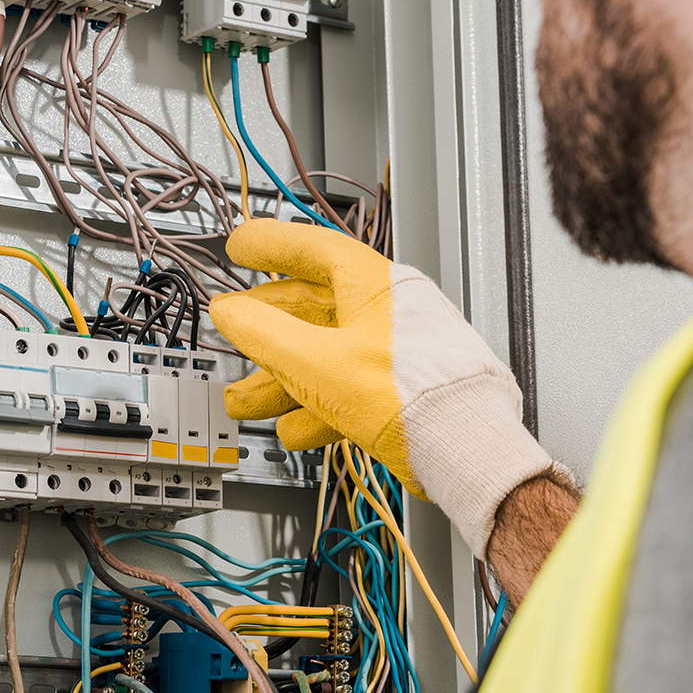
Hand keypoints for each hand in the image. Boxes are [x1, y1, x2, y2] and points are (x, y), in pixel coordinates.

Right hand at [209, 219, 552, 557]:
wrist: (461, 448)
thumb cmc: (412, 396)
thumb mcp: (318, 363)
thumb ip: (265, 335)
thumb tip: (230, 313)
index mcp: (373, 287)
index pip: (313, 249)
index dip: (270, 244)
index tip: (239, 246)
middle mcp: (385, 314)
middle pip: (310, 311)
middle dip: (263, 333)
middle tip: (232, 333)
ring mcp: (392, 354)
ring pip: (322, 358)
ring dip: (279, 382)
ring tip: (245, 401)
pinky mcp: (396, 392)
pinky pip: (345, 391)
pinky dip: (315, 409)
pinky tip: (294, 429)